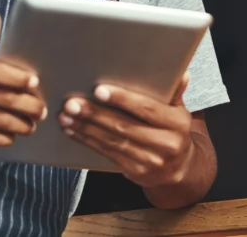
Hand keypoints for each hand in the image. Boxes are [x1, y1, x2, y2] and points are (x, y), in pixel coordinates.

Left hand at [59, 72, 193, 186]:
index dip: (123, 99)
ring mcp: (150, 161)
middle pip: (125, 127)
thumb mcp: (178, 110)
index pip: (147, 109)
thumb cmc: (173, 130)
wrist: (180, 168)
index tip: (99, 90)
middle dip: (95, 114)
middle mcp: (167, 144)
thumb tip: (181, 72)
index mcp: (178, 123)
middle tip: (72, 103)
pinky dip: (87, 141)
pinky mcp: (135, 172)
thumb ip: (174, 92)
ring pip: (112, 142)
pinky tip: (73, 130)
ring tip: (66, 115)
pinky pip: (107, 153)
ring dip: (86, 128)